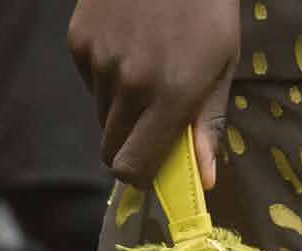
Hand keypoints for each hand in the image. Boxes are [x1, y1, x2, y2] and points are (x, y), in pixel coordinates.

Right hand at [67, 0, 239, 191]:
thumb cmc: (206, 5)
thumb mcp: (222, 63)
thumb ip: (208, 124)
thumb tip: (203, 181)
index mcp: (170, 97)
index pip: (131, 169)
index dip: (139, 174)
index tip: (151, 165)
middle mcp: (130, 85)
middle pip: (111, 149)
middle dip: (129, 144)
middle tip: (150, 119)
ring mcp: (100, 62)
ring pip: (101, 115)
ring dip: (118, 107)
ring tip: (143, 67)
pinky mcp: (79, 41)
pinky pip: (88, 81)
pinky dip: (104, 75)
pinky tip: (126, 42)